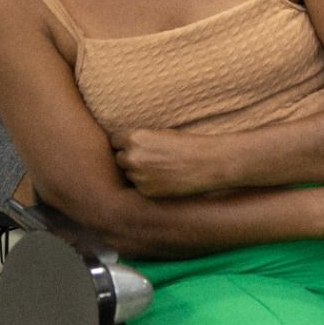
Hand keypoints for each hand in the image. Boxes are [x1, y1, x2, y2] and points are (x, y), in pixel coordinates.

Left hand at [111, 128, 226, 196]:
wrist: (208, 163)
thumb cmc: (188, 145)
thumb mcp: (162, 133)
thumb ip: (141, 140)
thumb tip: (127, 145)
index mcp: (135, 138)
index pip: (115, 140)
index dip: (125, 143)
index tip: (134, 145)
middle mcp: (132, 157)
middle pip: (119, 158)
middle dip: (130, 158)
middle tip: (149, 157)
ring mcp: (138, 176)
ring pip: (129, 174)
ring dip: (138, 171)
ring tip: (160, 168)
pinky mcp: (146, 191)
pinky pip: (139, 186)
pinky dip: (148, 183)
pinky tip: (164, 178)